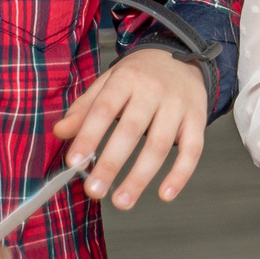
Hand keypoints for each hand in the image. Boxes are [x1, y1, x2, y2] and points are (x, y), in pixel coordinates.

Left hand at [53, 49, 208, 208]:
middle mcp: (155, 90)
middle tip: (95, 191)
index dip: (89, 136)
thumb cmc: (140, 76)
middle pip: (132, 130)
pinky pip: (193, 149)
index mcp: (127, 80)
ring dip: (140, 177)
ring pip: (160, 145)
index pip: (105, 109)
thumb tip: (61, 131)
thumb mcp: (109, 82)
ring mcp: (179, 105)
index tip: (75, 163)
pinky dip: (180, 174)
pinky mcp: (198, 119)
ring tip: (122, 201)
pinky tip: (165, 193)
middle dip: (111, 164)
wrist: (183, 57)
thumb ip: (85, 108)